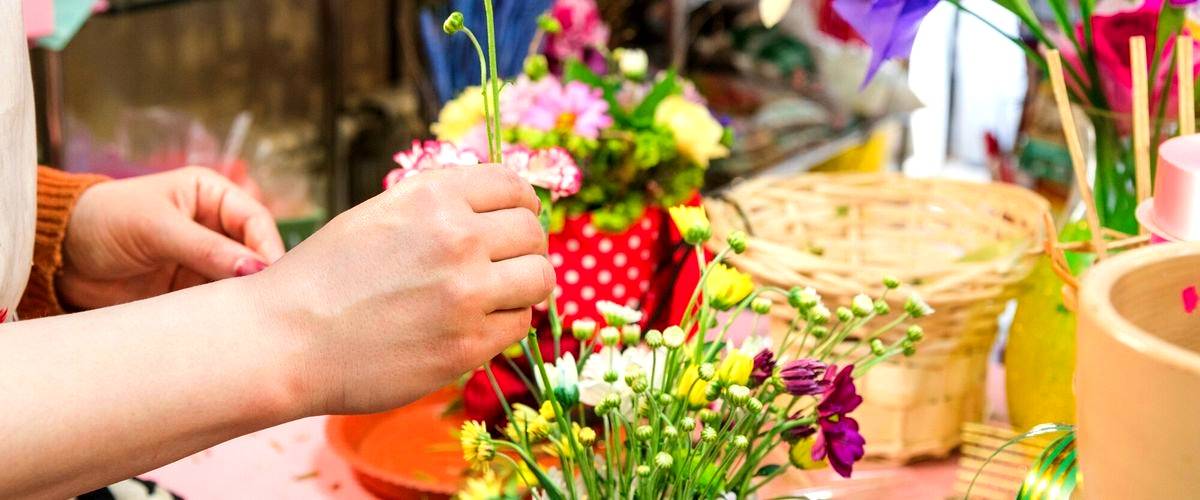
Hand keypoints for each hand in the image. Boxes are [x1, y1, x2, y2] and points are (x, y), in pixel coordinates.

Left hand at [59, 167, 285, 309]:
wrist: (57, 258)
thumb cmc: (103, 221)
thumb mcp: (156, 227)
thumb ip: (207, 249)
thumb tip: (255, 269)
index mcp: (211, 196)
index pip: (255, 220)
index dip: (267, 246)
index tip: (269, 274)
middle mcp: (213, 228)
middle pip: (253, 254)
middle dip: (260, 276)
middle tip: (268, 302)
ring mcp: (203, 261)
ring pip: (237, 282)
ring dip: (241, 298)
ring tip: (247, 318)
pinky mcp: (187, 291)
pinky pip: (215, 303)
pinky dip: (221, 315)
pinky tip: (226, 326)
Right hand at [253, 165, 552, 414]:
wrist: (284, 339)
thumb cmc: (327, 275)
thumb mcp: (384, 213)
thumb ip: (443, 204)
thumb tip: (506, 206)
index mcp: (434, 196)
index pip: (516, 187)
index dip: (521, 205)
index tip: (515, 221)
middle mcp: (457, 237)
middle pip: (534, 234)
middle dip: (524, 248)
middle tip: (503, 265)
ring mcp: (465, 293)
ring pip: (539, 279)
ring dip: (524, 286)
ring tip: (496, 296)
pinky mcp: (466, 345)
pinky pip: (518, 325)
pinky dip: (504, 324)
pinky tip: (472, 325)